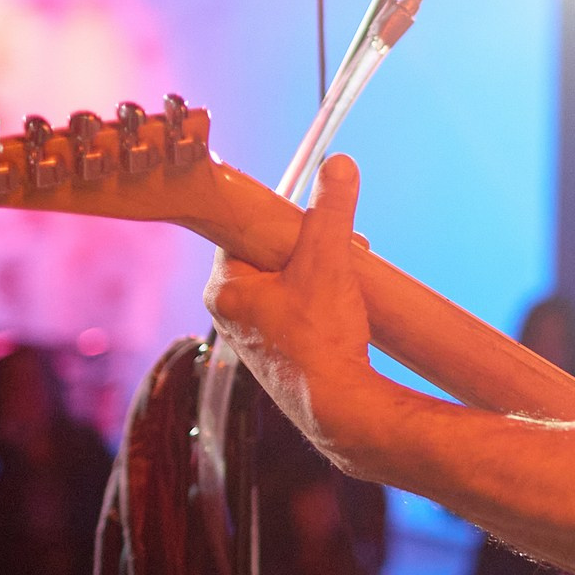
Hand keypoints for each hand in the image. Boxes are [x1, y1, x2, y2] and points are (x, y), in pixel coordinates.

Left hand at [204, 153, 383, 468]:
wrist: (340, 409)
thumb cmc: (321, 338)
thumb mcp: (328, 260)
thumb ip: (331, 210)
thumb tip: (339, 165)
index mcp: (224, 289)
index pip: (243, 233)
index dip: (281, 220)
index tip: (311, 217)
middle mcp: (231, 316)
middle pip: (269, 258)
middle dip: (310, 248)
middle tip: (342, 244)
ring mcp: (256, 340)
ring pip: (287, 286)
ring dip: (320, 275)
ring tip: (350, 277)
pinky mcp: (282, 358)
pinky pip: (299, 314)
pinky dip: (323, 304)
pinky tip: (347, 308)